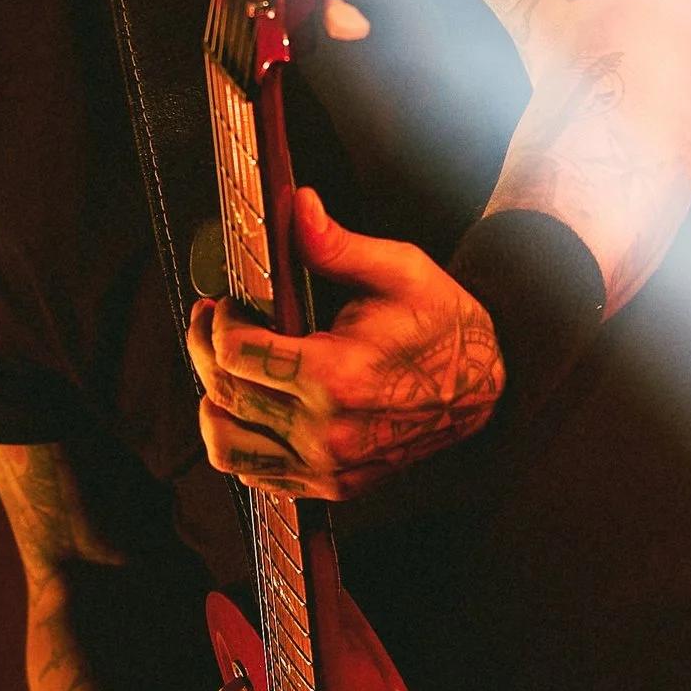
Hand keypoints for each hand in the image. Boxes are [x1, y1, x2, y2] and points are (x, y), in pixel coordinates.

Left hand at [187, 189, 504, 499]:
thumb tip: (298, 205)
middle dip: (204, 348)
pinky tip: (250, 405)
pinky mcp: (332, 485)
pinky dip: (239, 440)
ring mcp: (329, 466)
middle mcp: (328, 431)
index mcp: (339, 375)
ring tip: (223, 367)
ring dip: (212, 401)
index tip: (227, 302)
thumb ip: (337, 244)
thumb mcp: (400, 270)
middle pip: (224, 393)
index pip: (236, 355)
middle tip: (210, 320)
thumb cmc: (444, 324)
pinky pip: (256, 475)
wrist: (486, 387)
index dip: (218, 321)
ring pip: (227, 445)